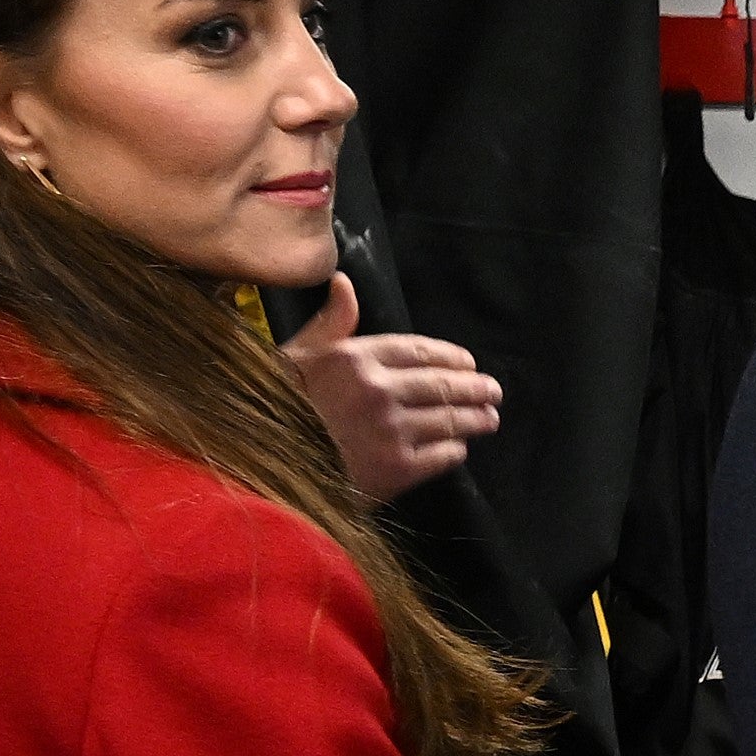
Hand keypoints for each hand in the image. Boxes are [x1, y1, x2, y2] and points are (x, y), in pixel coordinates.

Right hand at [279, 275, 500, 504]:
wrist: (262, 472)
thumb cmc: (272, 410)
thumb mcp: (294, 358)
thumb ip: (329, 323)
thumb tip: (344, 282)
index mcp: (354, 358)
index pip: (418, 350)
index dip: (450, 357)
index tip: (469, 362)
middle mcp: (378, 390)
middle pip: (442, 385)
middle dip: (474, 387)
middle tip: (493, 390)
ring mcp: (391, 431)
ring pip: (450, 419)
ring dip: (476, 419)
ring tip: (490, 418)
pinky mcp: (397, 470)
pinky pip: (442, 456)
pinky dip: (455, 450)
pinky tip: (460, 448)